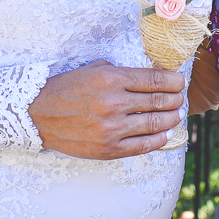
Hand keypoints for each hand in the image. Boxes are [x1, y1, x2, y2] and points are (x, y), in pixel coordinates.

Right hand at [29, 60, 185, 159]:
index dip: (173, 81)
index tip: (180, 82)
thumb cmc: (66, 88)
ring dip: (172, 119)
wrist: (37, 114)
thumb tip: (150, 77)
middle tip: (180, 98)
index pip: (154, 79)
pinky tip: (165, 133)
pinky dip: (158, 139)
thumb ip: (121, 72)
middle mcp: (114, 103)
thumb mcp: (93, 69)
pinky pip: (142, 146)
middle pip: (159, 102)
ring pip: (154, 123)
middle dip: (175, 99)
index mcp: (111, 79)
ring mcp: (111, 128)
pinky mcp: (108, 149)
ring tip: (177, 114)